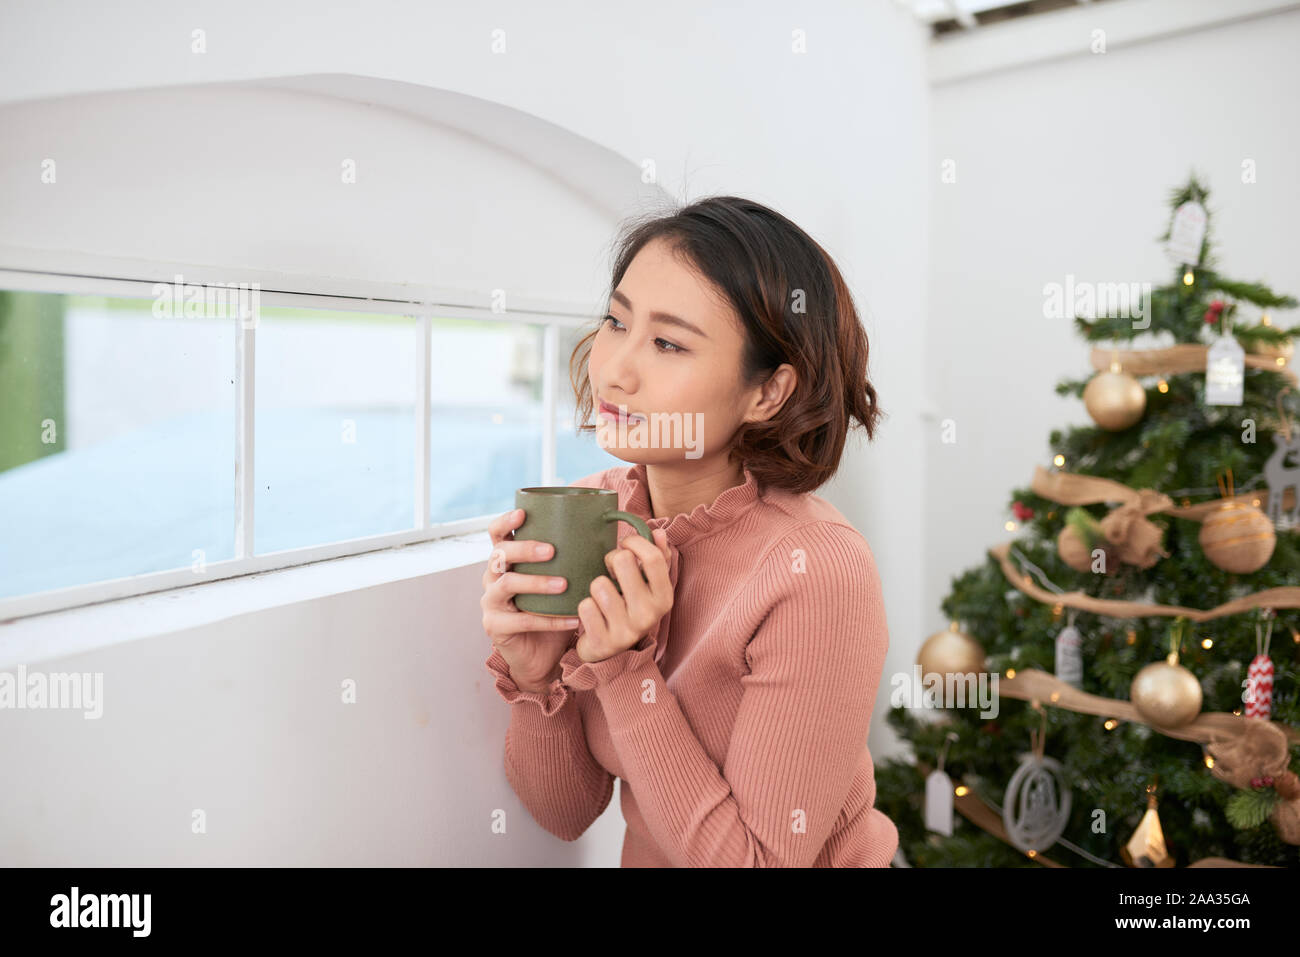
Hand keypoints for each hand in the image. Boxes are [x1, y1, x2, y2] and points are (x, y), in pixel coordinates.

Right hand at [481, 507, 581, 688]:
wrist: (542, 655)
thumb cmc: (553, 610)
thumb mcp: (561, 580)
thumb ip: (572, 559)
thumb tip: (608, 534)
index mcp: (506, 561)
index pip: (497, 534)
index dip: (506, 521)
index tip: (523, 513)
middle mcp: (492, 578)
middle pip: (499, 555)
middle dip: (525, 550)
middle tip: (551, 551)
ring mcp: (490, 602)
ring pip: (507, 585)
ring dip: (536, 582)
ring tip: (563, 585)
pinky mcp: (495, 627)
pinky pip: (521, 621)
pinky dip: (549, 620)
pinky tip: (573, 620)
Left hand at [574, 528, 672, 663]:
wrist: (612, 652)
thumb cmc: (630, 607)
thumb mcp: (648, 586)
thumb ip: (657, 558)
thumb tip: (660, 533)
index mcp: (664, 599)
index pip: (653, 558)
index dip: (635, 542)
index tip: (625, 543)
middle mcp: (649, 616)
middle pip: (622, 561)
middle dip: (611, 560)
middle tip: (611, 571)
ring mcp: (626, 631)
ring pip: (599, 584)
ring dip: (596, 586)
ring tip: (602, 595)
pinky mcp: (603, 642)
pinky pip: (585, 606)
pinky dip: (585, 606)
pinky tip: (593, 613)